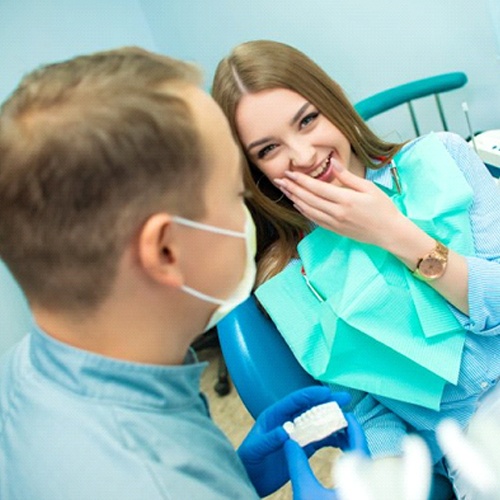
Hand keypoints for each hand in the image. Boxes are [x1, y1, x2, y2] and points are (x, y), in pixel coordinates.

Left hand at [237, 386, 350, 496]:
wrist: (250, 478)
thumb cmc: (248, 460)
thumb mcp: (256, 448)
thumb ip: (269, 439)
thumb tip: (285, 431)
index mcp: (275, 415)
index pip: (295, 400)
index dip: (311, 395)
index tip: (326, 392)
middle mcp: (288, 421)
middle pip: (311, 408)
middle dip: (328, 403)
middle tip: (345, 399)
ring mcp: (297, 434)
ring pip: (318, 422)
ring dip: (333, 420)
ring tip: (349, 419)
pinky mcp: (303, 447)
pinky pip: (320, 439)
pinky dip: (332, 437)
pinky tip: (343, 438)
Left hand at [274, 160, 404, 248]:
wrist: (389, 233)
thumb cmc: (382, 208)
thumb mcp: (368, 187)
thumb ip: (348, 177)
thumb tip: (333, 163)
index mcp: (345, 199)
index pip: (317, 188)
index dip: (301, 180)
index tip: (289, 173)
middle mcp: (337, 212)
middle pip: (308, 199)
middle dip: (292, 188)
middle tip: (279, 180)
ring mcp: (334, 223)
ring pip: (308, 210)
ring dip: (294, 199)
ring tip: (284, 190)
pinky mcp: (335, 230)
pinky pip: (315, 219)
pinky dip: (304, 211)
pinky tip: (297, 204)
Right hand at [284, 413, 368, 499]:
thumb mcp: (306, 493)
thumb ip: (298, 465)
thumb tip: (289, 442)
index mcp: (356, 476)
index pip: (359, 441)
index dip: (352, 424)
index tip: (343, 412)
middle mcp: (365, 480)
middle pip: (360, 448)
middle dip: (347, 432)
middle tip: (334, 421)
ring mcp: (364, 488)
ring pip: (360, 459)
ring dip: (347, 445)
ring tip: (334, 436)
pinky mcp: (360, 494)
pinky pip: (358, 470)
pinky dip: (348, 458)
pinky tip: (338, 458)